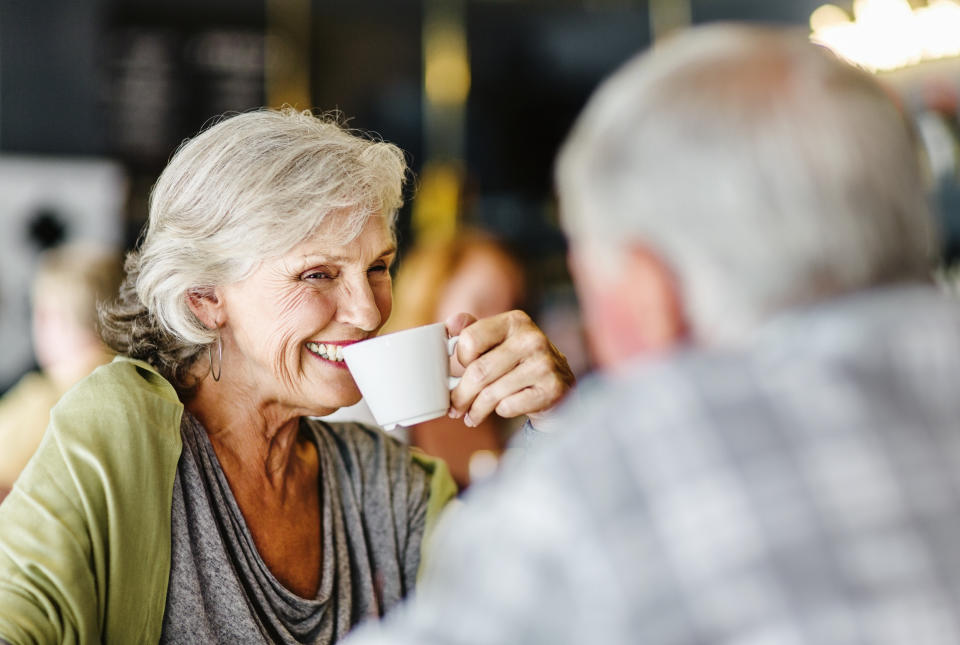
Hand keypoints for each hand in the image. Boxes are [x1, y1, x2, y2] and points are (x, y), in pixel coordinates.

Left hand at [445, 310, 574, 426]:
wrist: (557, 385)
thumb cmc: (518, 363)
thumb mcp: (497, 340)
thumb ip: (472, 330)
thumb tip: (450, 324)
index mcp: (515, 321)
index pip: (470, 339)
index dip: (460, 358)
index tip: (461, 369)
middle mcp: (532, 339)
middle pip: (478, 371)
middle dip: (461, 395)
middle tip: (454, 408)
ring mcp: (544, 364)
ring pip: (492, 393)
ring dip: (476, 410)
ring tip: (472, 416)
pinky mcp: (551, 389)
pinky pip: (509, 406)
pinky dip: (501, 412)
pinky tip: (502, 410)